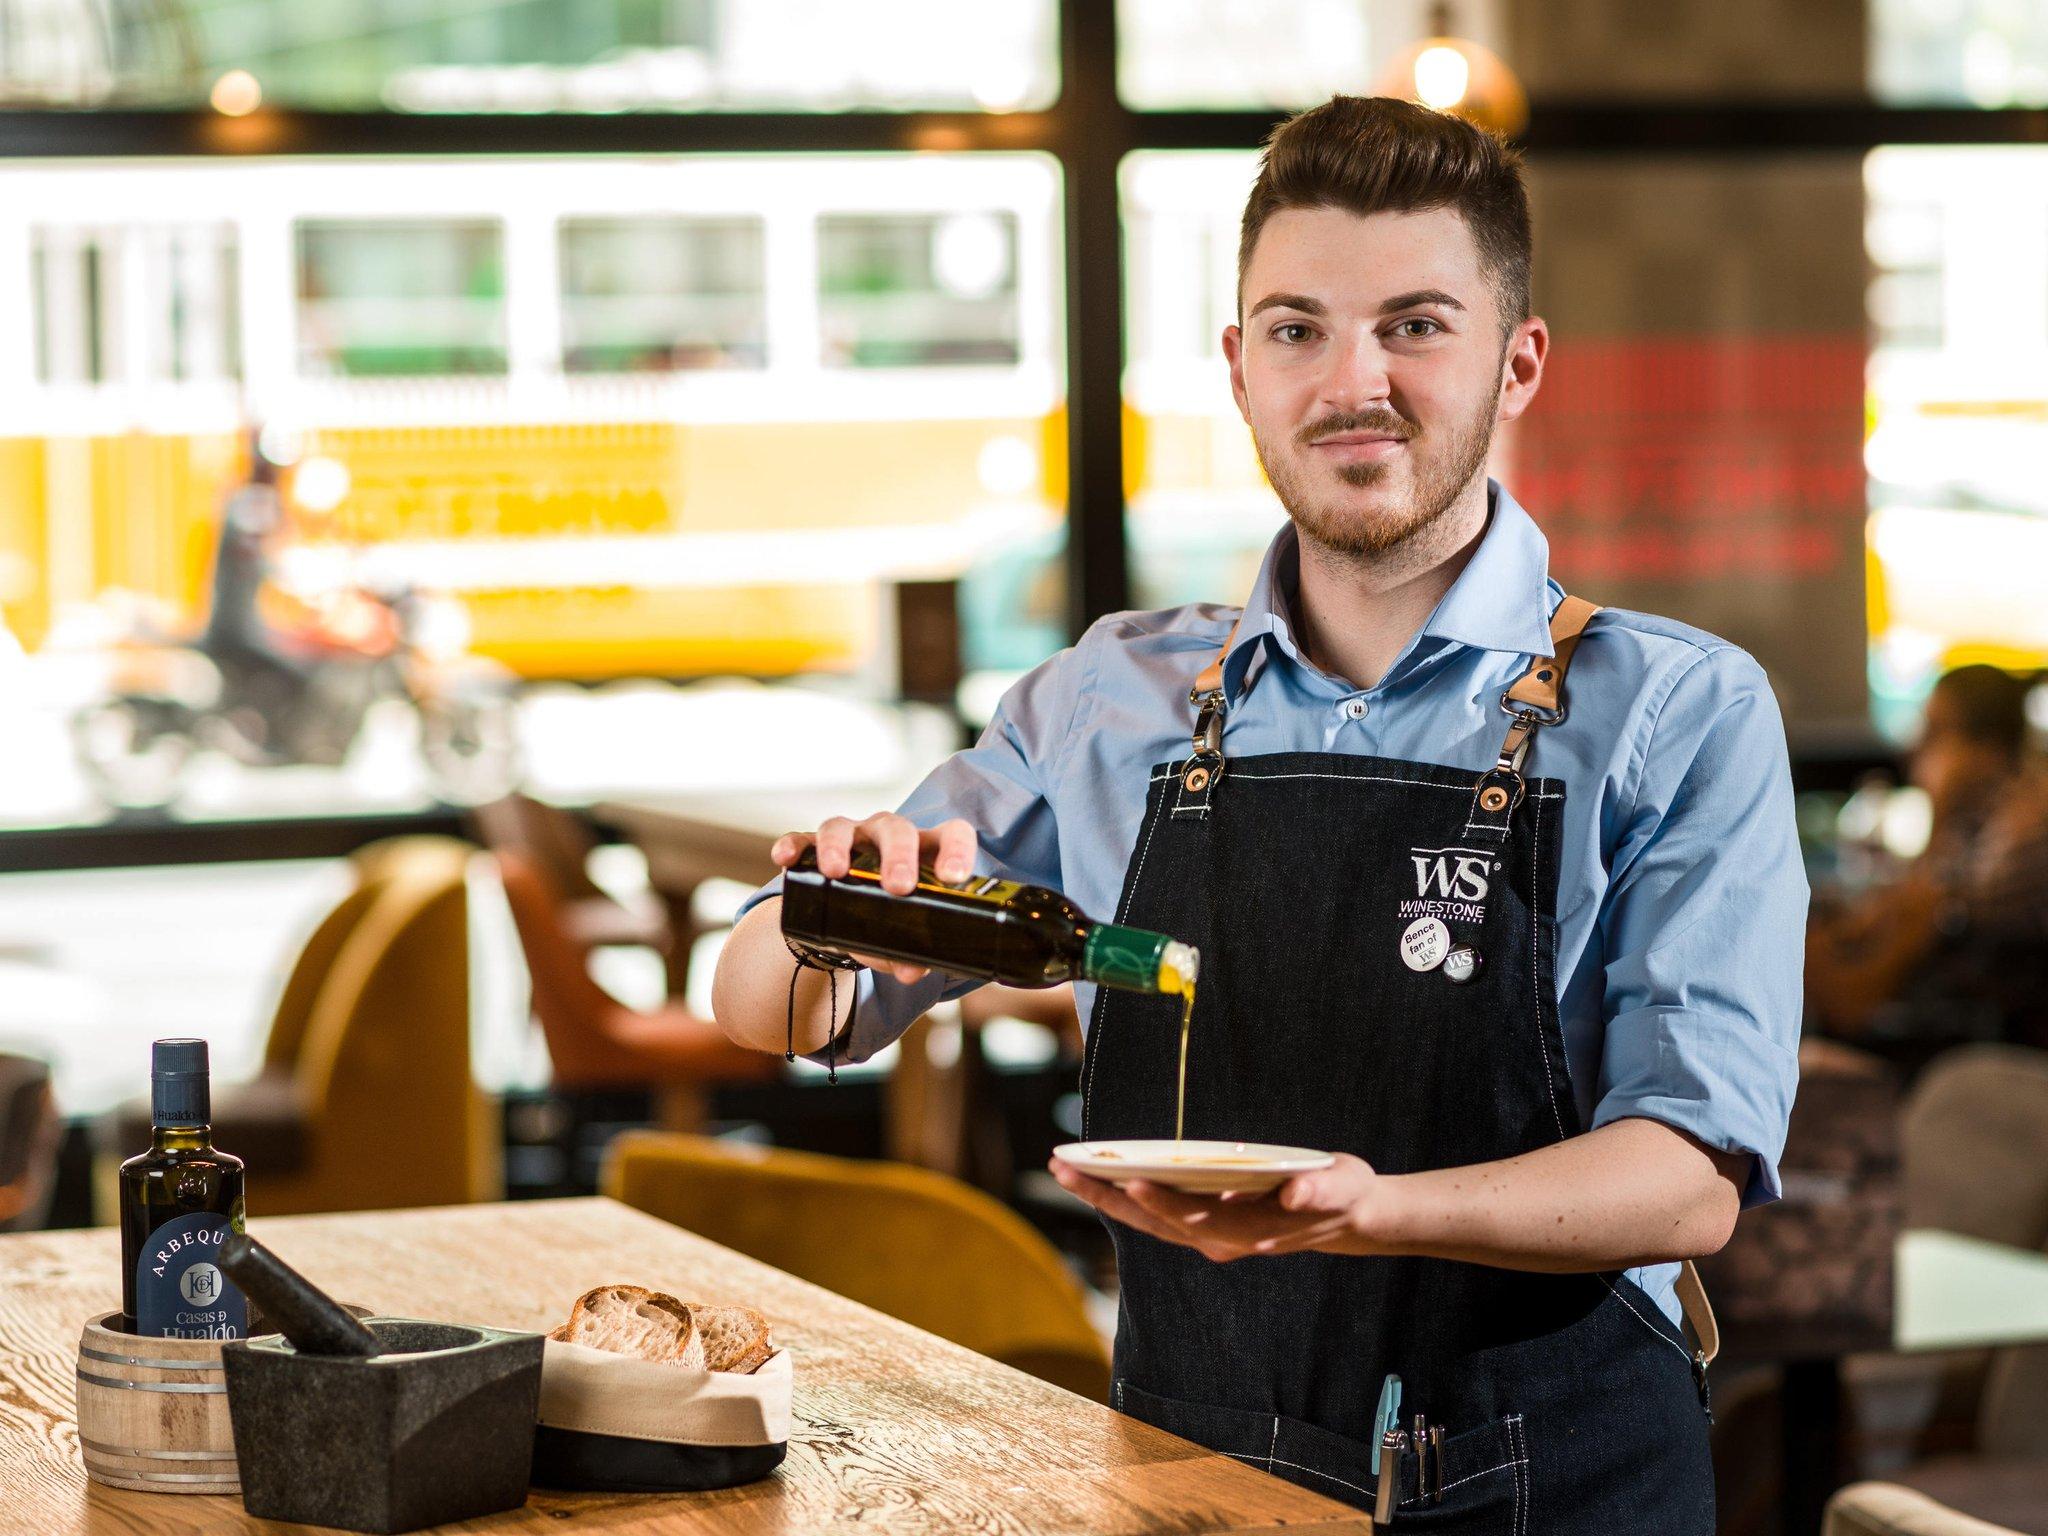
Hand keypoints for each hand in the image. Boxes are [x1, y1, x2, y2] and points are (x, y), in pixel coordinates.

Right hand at [770, 813, 978, 984]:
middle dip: (898, 855)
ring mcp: (850, 838)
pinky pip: (801, 840)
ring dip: (837, 846)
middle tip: (898, 887)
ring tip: (834, 872)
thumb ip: (910, 954)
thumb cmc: (886, 917)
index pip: (951, 835)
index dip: (956, 851)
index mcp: (923, 852)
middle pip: (896, 828)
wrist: (844, 917)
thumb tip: (914, 971)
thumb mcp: (900, 937)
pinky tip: (785, 858)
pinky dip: (793, 846)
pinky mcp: (813, 847)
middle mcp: (887, 836)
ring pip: (843, 827)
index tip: (952, 877)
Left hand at [1048, 1153, 1383, 1261]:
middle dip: (1107, 1197)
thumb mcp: (1340, 1187)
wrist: (1344, 1217)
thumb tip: (1295, 1192)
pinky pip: (1154, 1214)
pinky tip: (1096, 1178)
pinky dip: (1122, 1197)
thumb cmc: (1339, 1194)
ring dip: (1104, 1197)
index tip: (1131, 1182)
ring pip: (1147, 1221)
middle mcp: (1221, 1239)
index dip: (1163, 1204)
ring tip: (1064, 1169)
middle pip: (1154, 1222)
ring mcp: (1209, 1235)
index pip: (1196, 1219)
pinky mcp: (1203, 1224)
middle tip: (1063, 1168)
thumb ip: (1318, 1191)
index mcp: (1250, 1232)